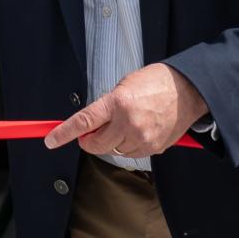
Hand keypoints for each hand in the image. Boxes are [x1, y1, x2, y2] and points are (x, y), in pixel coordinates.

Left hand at [43, 63, 208, 156]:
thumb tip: (89, 125)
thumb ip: (104, 107)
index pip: (83, 122)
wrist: (188, 90)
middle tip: (90, 132)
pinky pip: (131, 154)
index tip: (50, 140)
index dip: (64, 133)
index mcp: (117, 103)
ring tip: (124, 124)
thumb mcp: (123, 86)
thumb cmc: (155, 83)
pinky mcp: (154, 148)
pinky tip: (136, 131)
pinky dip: (127, 146)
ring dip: (111, 142)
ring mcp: (142, 138)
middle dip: (88, 140)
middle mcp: (128, 123)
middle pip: (96, 144)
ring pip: (113, 151)